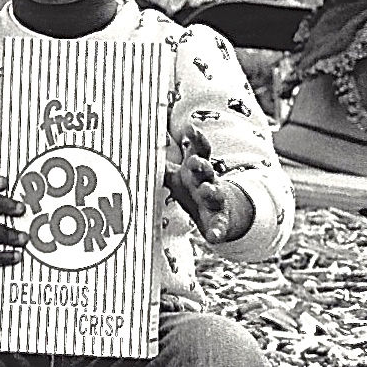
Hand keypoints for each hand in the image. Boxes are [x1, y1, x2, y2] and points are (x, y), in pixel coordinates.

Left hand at [164, 124, 252, 243]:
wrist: (219, 210)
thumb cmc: (194, 187)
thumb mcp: (179, 174)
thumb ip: (164, 162)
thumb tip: (147, 144)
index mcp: (198, 170)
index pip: (200, 151)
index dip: (197, 139)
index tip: (190, 129)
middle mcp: (209, 182)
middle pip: (206, 170)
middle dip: (201, 165)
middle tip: (193, 161)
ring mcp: (216, 201)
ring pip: (215, 194)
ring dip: (211, 191)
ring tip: (206, 190)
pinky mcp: (220, 221)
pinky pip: (219, 226)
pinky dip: (217, 231)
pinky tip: (213, 237)